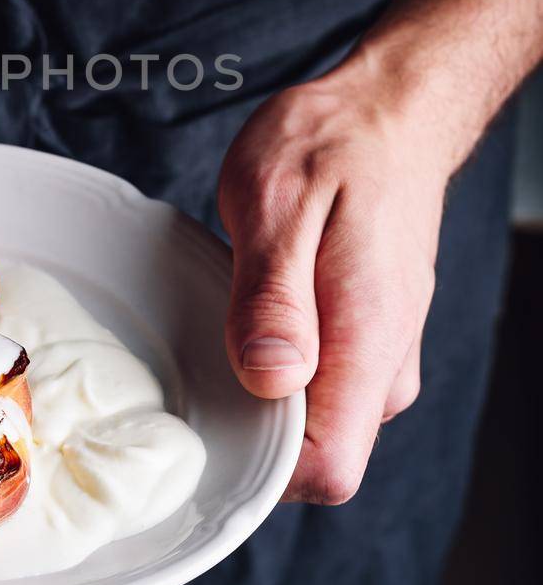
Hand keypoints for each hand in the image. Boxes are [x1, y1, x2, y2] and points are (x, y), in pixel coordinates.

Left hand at [217, 57, 456, 503]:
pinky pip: (316, 388)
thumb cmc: (332, 143)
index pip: (329, 469)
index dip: (262, 470)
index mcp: (368, 340)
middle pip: (311, 457)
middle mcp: (385, 366)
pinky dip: (275, 366)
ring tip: (227, 317)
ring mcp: (381, 358)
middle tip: (197, 356)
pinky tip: (251, 312)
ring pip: (311, 424)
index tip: (205, 427)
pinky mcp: (368, 344)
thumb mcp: (278, 200)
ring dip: (258, 393)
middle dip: (247, 429)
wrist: (387, 113)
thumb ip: (273, 296)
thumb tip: (267, 380)